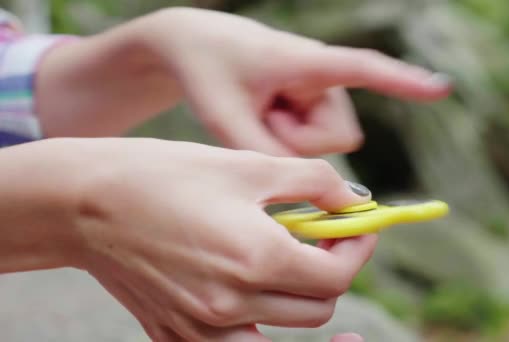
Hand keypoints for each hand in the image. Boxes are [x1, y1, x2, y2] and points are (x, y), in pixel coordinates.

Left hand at [37, 7, 450, 156]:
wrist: (195, 48)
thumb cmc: (210, 73)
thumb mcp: (227, 120)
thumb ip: (268, 158)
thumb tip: (325, 188)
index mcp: (304, 62)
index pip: (361, 69)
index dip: (402, 82)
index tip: (443, 88)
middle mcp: (322, 76)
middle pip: (337, 138)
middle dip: (301, 144)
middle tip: (260, 119)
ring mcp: (318, 92)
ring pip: (328, 144)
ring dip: (291, 141)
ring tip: (258, 112)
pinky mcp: (312, 104)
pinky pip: (315, 141)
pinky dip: (288, 139)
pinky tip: (265, 116)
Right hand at [45, 138, 375, 340]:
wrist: (87, 202)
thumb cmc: (164, 175)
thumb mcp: (248, 164)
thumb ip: (314, 182)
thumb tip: (353, 201)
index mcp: (256, 259)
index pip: (338, 275)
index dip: (357, 248)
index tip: (356, 227)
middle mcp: (232, 304)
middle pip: (319, 309)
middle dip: (331, 271)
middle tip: (320, 238)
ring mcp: (203, 328)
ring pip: (284, 332)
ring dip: (299, 299)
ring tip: (283, 261)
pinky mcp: (178, 335)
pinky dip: (259, 324)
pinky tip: (252, 291)